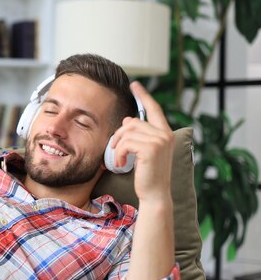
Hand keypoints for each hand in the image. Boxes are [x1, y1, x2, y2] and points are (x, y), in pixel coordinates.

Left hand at [109, 81, 174, 202]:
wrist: (154, 194)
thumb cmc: (147, 175)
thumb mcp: (142, 151)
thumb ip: (138, 135)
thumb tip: (127, 119)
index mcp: (165, 133)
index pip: (154, 109)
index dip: (144, 96)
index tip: (134, 84)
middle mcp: (165, 134)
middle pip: (132, 122)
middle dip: (118, 135)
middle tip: (114, 149)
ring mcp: (160, 141)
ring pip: (127, 132)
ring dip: (118, 146)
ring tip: (119, 159)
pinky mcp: (151, 149)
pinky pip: (126, 143)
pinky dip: (119, 153)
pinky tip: (121, 164)